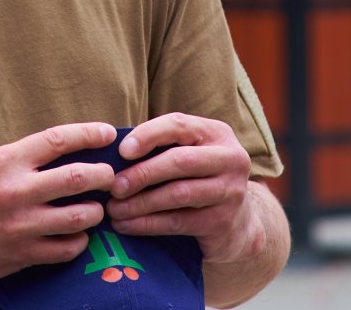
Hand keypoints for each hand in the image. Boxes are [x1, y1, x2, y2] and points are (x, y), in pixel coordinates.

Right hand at [0, 122, 119, 283]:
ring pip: (80, 217)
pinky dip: (78, 241)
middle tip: (109, 177)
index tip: (107, 134)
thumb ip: (24, 160)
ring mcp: (20, 225)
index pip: (58, 139)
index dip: (89, 134)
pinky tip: (75, 236)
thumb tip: (69, 154)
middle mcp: (15, 191)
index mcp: (5, 160)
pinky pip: (67, 249)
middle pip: (79, 178)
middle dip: (104, 175)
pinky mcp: (21, 255)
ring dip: (95, 212)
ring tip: (94, 209)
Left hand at [105, 114, 259, 264]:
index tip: (122, 151)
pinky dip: (148, 224)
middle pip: (180, 161)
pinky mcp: (223, 222)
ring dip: (141, 203)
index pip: (179, 125)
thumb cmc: (198, 179)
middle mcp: (231, 158)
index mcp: (217, 133)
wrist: (238, 223)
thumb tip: (112, 154)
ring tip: (114, 209)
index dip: (148, 135)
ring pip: (179, 194)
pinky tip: (128, 225)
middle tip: (113, 187)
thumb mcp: (188, 154)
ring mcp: (231, 191)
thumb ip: (161, 148)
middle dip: (142, 173)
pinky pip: (178, 222)